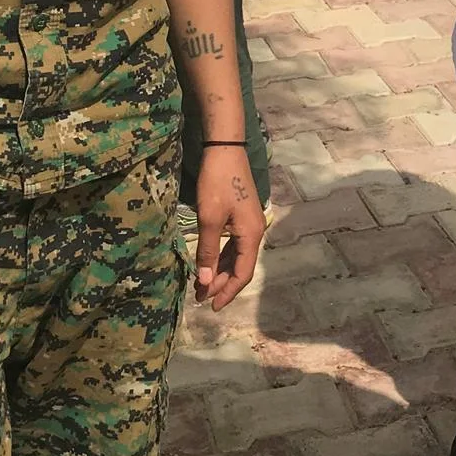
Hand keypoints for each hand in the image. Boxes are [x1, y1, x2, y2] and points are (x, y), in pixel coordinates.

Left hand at [192, 147, 265, 310]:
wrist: (225, 149)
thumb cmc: (218, 183)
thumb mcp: (210, 218)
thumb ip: (208, 251)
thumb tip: (205, 282)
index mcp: (251, 235)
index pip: (242, 273)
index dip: (228, 292)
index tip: (212, 306)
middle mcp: (254, 232)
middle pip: (239, 266)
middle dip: (221, 284)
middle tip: (200, 297)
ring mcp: (248, 224)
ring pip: (235, 256)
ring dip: (219, 271)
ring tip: (202, 285)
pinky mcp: (240, 216)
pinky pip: (232, 244)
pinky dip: (220, 256)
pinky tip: (208, 263)